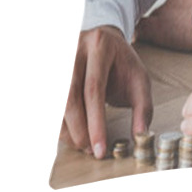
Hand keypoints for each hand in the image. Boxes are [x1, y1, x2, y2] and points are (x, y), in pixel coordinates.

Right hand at [61, 25, 152, 158]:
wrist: (103, 41)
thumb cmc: (121, 63)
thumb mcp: (139, 78)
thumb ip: (143, 106)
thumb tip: (141, 135)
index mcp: (100, 47)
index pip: (93, 88)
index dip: (95, 122)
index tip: (100, 148)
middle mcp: (73, 51)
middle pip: (69, 97)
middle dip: (79, 129)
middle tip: (90, 150)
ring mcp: (56, 61)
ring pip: (55, 104)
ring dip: (67, 130)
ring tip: (84, 145)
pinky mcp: (47, 74)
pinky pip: (48, 105)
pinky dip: (59, 125)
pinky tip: (72, 134)